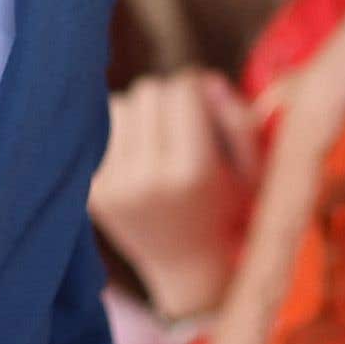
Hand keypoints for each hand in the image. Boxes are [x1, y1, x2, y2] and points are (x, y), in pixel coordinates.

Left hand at [91, 70, 259, 321]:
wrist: (187, 264)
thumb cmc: (227, 207)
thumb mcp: (251, 168)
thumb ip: (237, 119)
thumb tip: (205, 79)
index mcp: (192, 172)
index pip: (182, 89)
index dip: (197, 92)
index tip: (204, 108)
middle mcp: (148, 180)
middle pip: (148, 90)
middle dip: (168, 100)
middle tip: (182, 126)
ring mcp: (115, 187)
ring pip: (121, 105)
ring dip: (142, 115)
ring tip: (159, 143)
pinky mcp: (93, 192)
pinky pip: (100, 131)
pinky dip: (122, 136)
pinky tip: (139, 159)